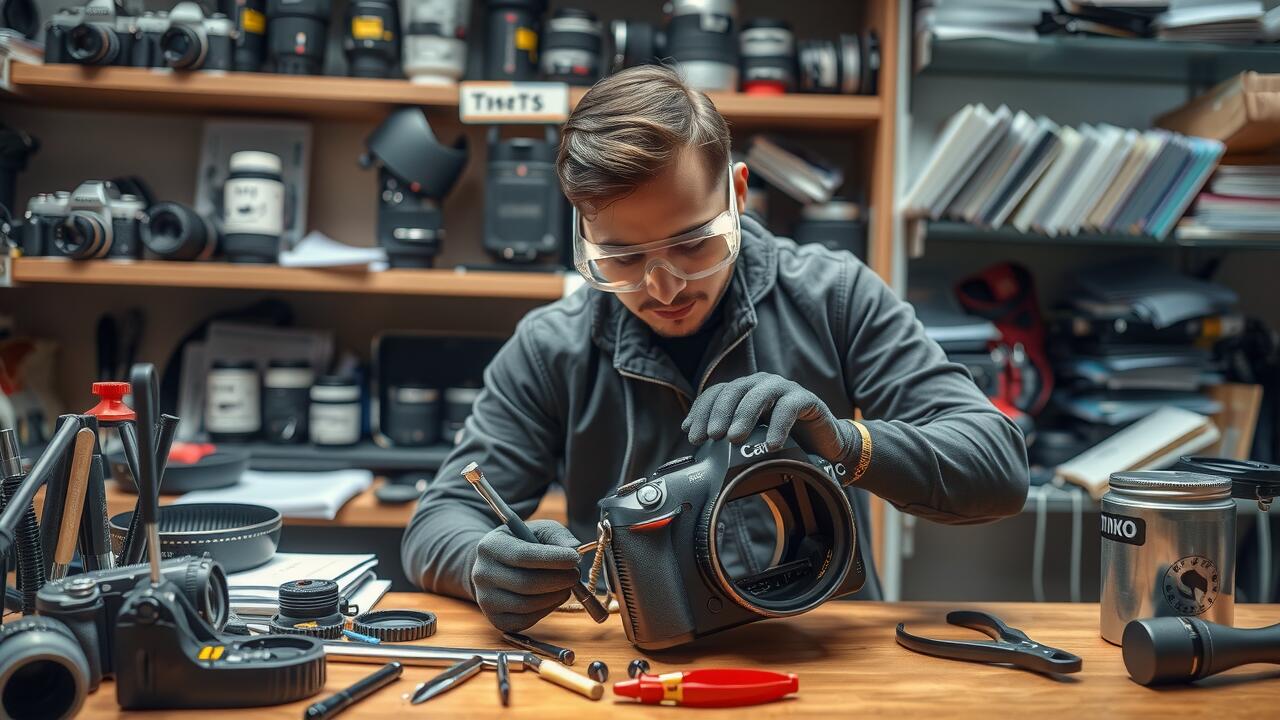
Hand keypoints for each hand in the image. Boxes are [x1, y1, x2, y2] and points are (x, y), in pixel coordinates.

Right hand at [471, 519, 581, 632]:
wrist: (494, 567)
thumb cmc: (520, 545)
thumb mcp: (536, 530)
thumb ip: (556, 535)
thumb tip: (574, 548)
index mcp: (490, 546)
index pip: (523, 556)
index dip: (552, 558)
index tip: (575, 558)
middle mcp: (482, 574)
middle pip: (526, 583)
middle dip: (558, 579)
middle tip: (576, 574)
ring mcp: (487, 600)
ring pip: (528, 605)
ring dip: (556, 596)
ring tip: (567, 584)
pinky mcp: (497, 620)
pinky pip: (527, 620)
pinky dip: (547, 609)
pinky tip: (553, 596)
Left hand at [682, 372, 857, 462]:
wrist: (824, 446)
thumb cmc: (784, 441)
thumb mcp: (751, 440)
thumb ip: (729, 439)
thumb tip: (697, 451)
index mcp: (744, 391)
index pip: (716, 393)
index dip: (701, 412)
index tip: (692, 434)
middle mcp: (761, 384)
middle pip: (733, 391)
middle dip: (719, 414)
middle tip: (712, 437)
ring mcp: (784, 389)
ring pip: (758, 395)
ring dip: (743, 416)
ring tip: (734, 439)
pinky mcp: (806, 399)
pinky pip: (789, 407)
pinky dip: (778, 426)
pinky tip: (771, 444)